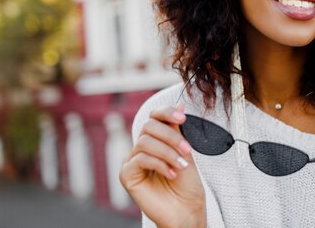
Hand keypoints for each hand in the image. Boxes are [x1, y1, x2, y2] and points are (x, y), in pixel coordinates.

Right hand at [120, 102, 205, 227]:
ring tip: (180, 165)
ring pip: (145, 142)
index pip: (154, 116)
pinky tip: (171, 173)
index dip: (166, 112)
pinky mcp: (127, 175)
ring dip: (167, 152)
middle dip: (171, 137)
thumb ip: (178, 129)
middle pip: (149, 126)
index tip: (183, 118)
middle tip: (187, 150)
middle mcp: (141, 148)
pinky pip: (140, 159)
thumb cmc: (187, 184)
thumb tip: (180, 104)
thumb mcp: (185, 151)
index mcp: (156, 140)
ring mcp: (132, 161)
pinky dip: (159, 164)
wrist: (186, 210)